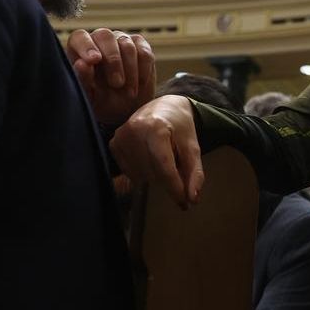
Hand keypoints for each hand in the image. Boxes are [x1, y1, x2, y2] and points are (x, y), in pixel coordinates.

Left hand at [67, 28, 154, 125]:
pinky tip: (140, 83)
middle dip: (112, 60)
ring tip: (129, 92)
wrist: (125, 111)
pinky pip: (144, 52)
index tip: (94, 60)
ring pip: (126, 44)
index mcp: (80, 50)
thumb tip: (81, 64)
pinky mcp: (141, 46)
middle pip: (105, 36)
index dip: (86, 46)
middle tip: (116, 83)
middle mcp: (100, 40)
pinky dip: (143, 69)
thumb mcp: (90, 96)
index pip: (80, 37)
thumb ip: (83, 79)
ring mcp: (121, 40)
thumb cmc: (101, 102)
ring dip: (130, 69)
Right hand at [110, 95, 204, 209]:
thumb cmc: (180, 127)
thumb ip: (194, 173)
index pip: (164, 167)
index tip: (183, 203)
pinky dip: (142, 171)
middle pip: (153, 173)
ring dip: (155, 174)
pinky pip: (130, 172)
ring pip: (141, 176)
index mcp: (156, 128)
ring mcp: (121, 137)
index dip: (174, 187)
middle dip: (167, 178)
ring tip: (161, 156)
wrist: (164, 106)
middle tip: (175, 164)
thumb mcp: (192, 147)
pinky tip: (148, 157)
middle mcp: (134, 131)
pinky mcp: (114, 143)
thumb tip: (192, 199)